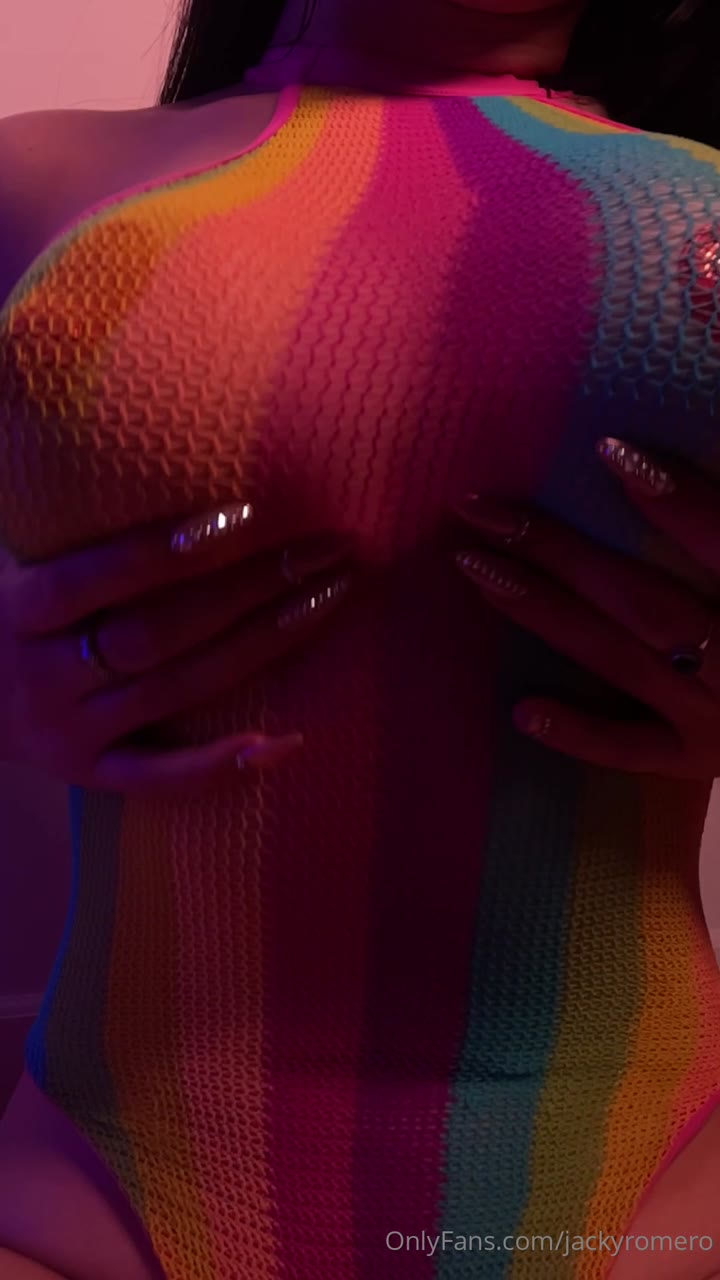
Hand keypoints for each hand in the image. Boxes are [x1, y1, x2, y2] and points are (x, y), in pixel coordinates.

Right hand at [0, 503, 351, 793]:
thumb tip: (147, 454)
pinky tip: (285, 743)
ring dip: (261, 645)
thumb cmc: (7, 615)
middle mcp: (43, 674)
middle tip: (323, 548)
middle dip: (248, 587)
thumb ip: (73, 534)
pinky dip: (220, 766)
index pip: (96, 575)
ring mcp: (67, 731)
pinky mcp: (88, 775)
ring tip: (328, 598)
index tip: (246, 514)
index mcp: (20, 610)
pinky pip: (156, 779)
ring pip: (174, 690)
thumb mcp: (17, 566)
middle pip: (156, 631)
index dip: (168, 549)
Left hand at [454, 436, 719, 778]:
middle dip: (561, 552)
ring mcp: (718, 718)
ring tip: (478, 569)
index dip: (678, 502)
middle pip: (643, 601)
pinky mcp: (696, 759)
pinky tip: (522, 710)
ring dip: (546, 613)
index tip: (607, 450)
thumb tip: (646, 464)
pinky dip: (578, 733)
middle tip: (485, 512)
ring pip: (622, 660)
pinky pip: (632, 748)